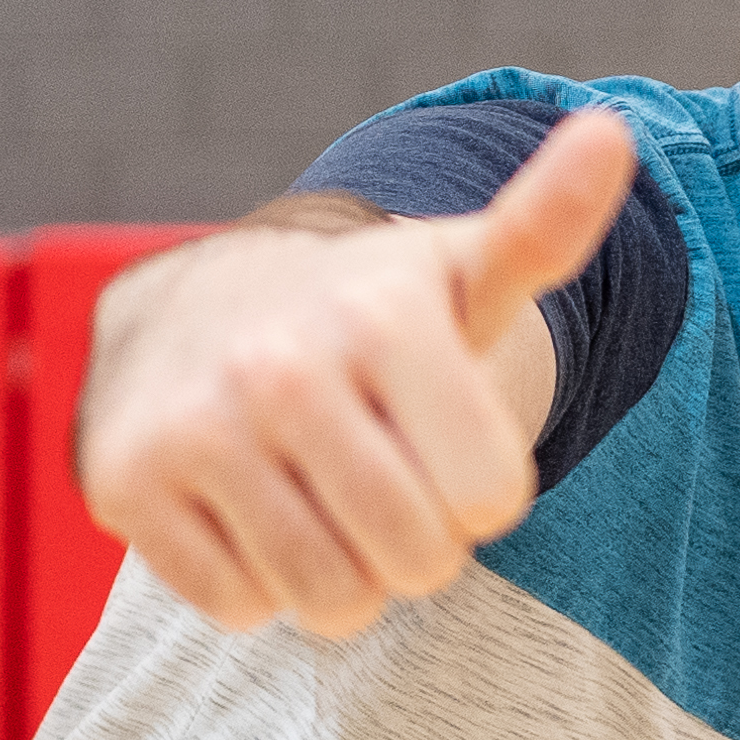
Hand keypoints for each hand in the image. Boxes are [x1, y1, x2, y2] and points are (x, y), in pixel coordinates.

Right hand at [77, 109, 638, 636]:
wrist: (191, 308)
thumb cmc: (363, 313)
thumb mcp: (458, 271)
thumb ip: (547, 225)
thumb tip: (612, 133)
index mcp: (383, 314)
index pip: (490, 499)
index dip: (482, 493)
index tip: (446, 444)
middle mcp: (281, 365)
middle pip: (415, 558)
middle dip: (416, 545)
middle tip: (385, 482)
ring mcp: (195, 425)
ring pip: (327, 596)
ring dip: (343, 577)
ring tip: (324, 502)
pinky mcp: (127, 482)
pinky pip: (240, 605)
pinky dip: (258, 583)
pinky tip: (252, 509)